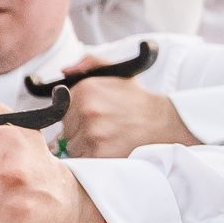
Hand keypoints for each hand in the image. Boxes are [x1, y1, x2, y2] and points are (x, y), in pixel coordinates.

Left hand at [60, 74, 197, 158]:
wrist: (162, 121)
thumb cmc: (136, 99)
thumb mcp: (115, 72)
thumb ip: (89, 63)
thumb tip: (65, 71)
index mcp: (85, 89)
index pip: (61, 110)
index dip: (75, 116)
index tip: (91, 116)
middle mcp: (87, 109)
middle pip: (65, 130)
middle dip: (78, 131)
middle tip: (101, 128)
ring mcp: (93, 132)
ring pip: (72, 146)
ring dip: (85, 146)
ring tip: (105, 138)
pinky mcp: (99, 153)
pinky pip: (83, 159)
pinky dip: (93, 157)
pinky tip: (108, 148)